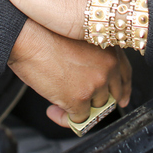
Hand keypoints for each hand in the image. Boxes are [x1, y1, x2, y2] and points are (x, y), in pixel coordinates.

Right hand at [9, 19, 130, 126]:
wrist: (28, 36)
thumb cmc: (44, 32)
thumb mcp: (79, 40)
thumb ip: (92, 59)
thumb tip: (86, 79)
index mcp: (110, 48)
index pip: (125, 74)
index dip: (122, 90)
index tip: (121, 99)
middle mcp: (108, 66)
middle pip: (111, 95)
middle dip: (98, 103)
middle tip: (82, 105)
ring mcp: (95, 83)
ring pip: (96, 109)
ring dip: (79, 110)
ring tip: (60, 103)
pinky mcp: (79, 99)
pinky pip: (79, 121)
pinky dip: (64, 119)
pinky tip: (52, 110)